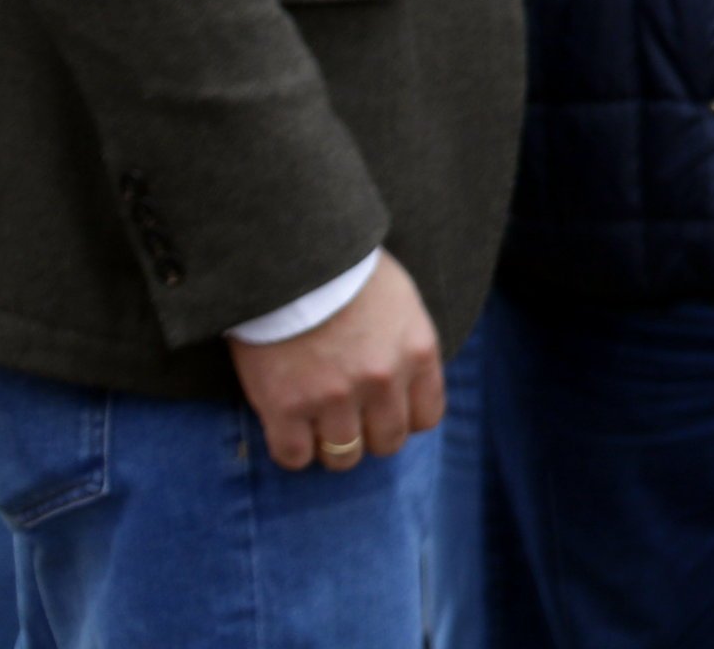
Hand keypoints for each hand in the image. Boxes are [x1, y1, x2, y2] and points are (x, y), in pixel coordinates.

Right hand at [228, 252, 444, 473]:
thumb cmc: (344, 272)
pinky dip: (292, 450)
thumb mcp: (400, 302)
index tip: (384, 412)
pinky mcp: (286, 407)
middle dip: (369, 436)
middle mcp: (383, 379)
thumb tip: (404, 384)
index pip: (427, 416)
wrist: (289, 257)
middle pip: (387, 442)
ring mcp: (335, 397)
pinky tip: (287, 428)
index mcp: (417, 351)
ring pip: (343, 456)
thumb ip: (407, 346)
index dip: (403, 419)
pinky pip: (294, 456)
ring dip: (330, 446)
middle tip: (347, 419)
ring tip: (315, 425)